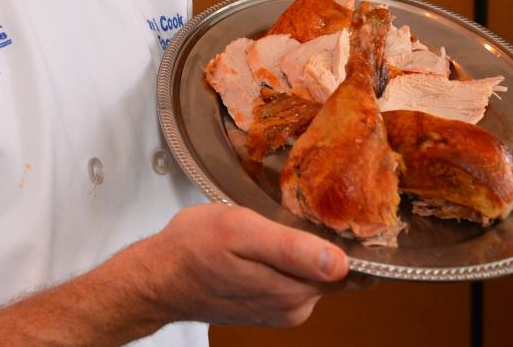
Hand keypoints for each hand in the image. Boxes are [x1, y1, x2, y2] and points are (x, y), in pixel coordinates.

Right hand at [139, 202, 351, 327]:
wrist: (158, 277)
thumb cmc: (193, 247)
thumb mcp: (240, 231)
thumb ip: (291, 249)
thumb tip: (338, 263)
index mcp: (294, 291)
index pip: (351, 270)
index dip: (354, 240)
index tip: (351, 210)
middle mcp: (295, 307)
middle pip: (335, 268)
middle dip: (329, 239)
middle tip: (311, 203)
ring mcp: (282, 309)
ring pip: (314, 271)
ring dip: (308, 246)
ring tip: (286, 218)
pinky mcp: (269, 306)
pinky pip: (295, 277)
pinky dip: (292, 257)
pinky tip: (272, 239)